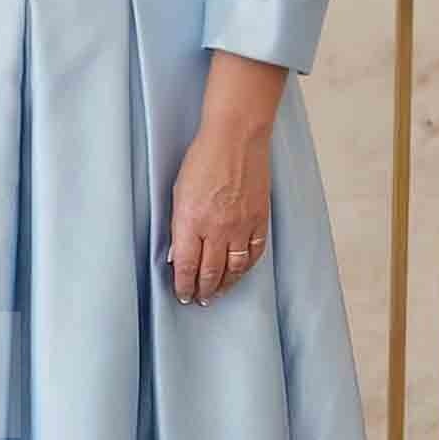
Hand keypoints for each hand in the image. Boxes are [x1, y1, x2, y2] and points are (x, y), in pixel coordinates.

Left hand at [169, 117, 270, 304]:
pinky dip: (247, 268)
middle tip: (199, 300)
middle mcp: (218, 229)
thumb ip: (178, 224)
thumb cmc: (202, 159)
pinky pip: (254, 253)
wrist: (236, 139)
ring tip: (217, 293)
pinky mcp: (260, 221)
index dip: (184, 284)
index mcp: (192, 221)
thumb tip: (177, 253)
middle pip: (210, 271)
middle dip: (203, 289)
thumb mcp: (178, 191)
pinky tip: (241, 273)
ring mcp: (241, 227)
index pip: (187, 265)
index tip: (182, 294)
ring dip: (225, 284)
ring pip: (234, 268)